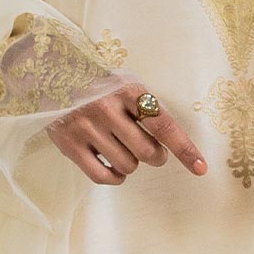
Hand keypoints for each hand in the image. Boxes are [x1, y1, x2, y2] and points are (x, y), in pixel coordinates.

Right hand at [46, 84, 206, 184]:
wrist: (52, 75)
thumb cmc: (99, 86)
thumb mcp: (126, 85)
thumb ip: (147, 108)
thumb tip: (172, 143)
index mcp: (128, 90)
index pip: (164, 125)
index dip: (185, 149)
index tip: (201, 168)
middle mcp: (106, 108)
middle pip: (147, 152)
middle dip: (155, 157)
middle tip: (151, 152)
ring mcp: (85, 127)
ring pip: (127, 166)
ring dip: (133, 164)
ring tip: (123, 149)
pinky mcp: (69, 144)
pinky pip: (102, 176)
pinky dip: (115, 178)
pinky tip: (115, 169)